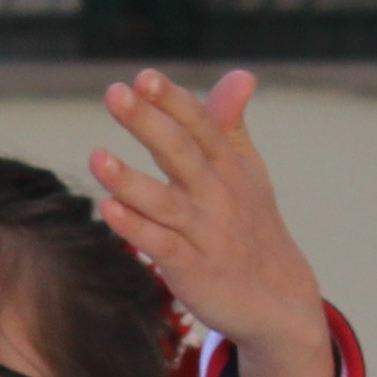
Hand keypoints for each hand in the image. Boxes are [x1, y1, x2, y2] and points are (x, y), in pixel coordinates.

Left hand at [86, 69, 334, 376]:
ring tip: (96, 156)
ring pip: (165, 202)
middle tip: (116, 93)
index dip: (173, 100)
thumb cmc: (254, 227)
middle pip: (180, 153)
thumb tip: (241, 74)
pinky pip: (161, 246)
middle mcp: (218, 195)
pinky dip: (136, 229)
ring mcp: (205, 233)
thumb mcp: (249, 172)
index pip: (201, 125)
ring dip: (131, 180)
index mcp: (230, 167)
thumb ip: (232, 125)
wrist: (280, 302)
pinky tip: (108, 209)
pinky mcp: (192, 270)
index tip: (143, 76)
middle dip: (148, 122)